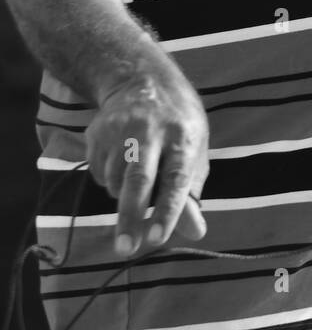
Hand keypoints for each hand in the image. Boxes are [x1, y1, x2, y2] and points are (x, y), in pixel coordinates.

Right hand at [85, 55, 209, 256]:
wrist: (143, 80)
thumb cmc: (179, 126)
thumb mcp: (195, 152)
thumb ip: (192, 193)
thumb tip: (196, 232)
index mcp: (183, 135)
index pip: (176, 178)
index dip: (168, 210)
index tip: (157, 239)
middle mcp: (150, 130)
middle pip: (137, 179)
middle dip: (130, 217)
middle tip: (125, 249)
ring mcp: (120, 129)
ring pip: (114, 181)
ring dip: (122, 198)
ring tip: (135, 181)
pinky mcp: (97, 132)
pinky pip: (98, 174)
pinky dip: (109, 181)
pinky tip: (121, 164)